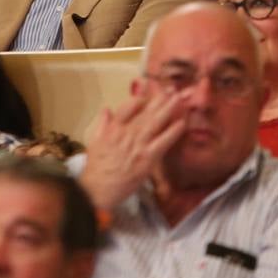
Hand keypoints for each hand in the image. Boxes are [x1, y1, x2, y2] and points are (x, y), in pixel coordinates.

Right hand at [78, 87, 185, 212]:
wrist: (98, 189)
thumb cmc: (96, 167)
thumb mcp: (94, 141)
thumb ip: (102, 123)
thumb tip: (107, 108)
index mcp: (114, 128)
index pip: (129, 106)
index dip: (142, 97)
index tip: (151, 90)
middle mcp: (127, 133)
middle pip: (147, 112)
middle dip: (161, 98)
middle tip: (173, 89)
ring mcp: (138, 146)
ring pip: (156, 122)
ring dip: (169, 109)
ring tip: (180, 98)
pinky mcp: (147, 159)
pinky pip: (163, 142)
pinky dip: (173, 132)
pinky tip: (182, 123)